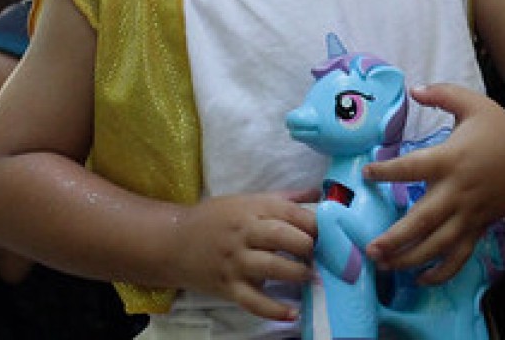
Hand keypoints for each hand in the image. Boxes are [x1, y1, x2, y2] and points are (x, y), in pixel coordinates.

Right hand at [165, 191, 315, 322]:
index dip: (315, 222)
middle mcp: (244, 233)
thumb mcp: (248, 200)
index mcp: (253, 209)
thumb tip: (321, 192)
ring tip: (312, 276)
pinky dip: (275, 309)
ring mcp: (235, 261)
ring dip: (297, 273)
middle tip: (324, 253)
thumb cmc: (217, 218)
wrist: (173, 242)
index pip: (290, 212)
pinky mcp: (228, 286)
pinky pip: (253, 301)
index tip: (331, 231)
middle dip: (308, 245)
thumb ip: (284, 199)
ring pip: (271, 267)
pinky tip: (294, 312)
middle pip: (282, 236)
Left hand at [364, 84, 504, 285]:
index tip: (367, 174)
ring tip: (384, 265)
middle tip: (370, 249)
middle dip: (395, 238)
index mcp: (451, 158)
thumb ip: (441, 94)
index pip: (412, 168)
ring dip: (410, 259)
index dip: (387, 172)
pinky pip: (460, 256)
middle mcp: (458, 190)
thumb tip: (413, 90)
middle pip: (423, 220)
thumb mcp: (471, 102)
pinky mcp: (480, 226)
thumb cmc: (498, 125)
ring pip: (438, 244)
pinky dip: (441, 273)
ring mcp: (470, 213)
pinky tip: (420, 280)